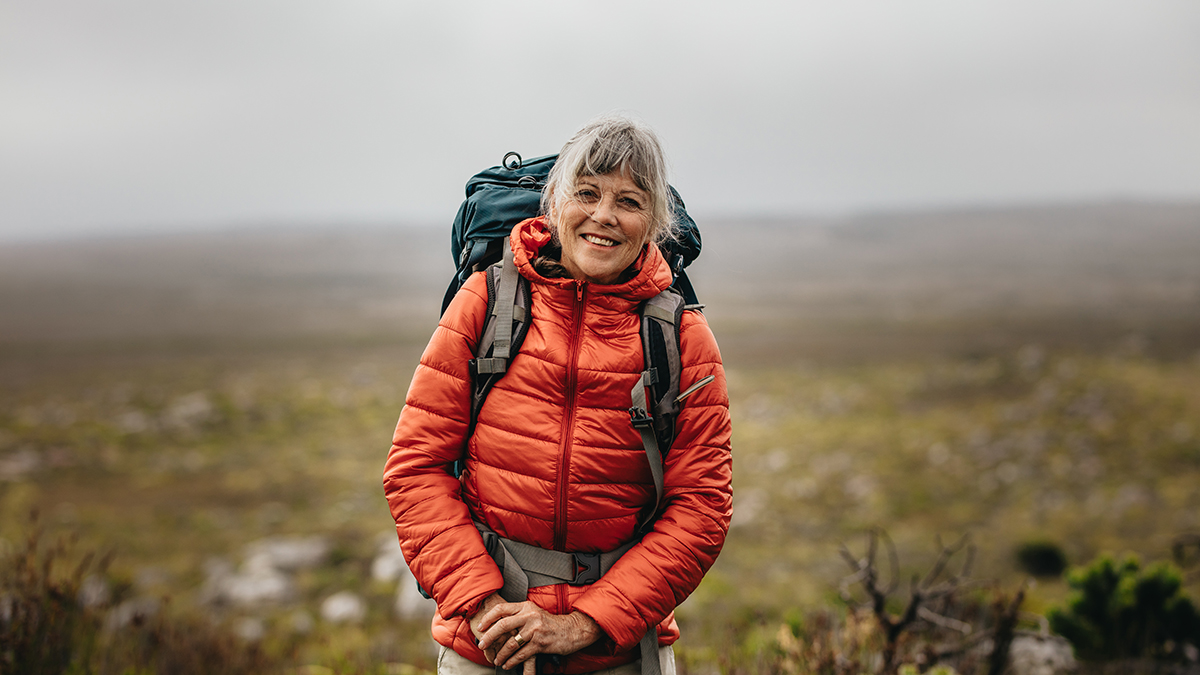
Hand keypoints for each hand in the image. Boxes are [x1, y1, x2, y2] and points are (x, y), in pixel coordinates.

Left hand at [477, 601, 601, 670]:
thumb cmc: (551, 623)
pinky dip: (512, 661)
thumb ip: (519, 615)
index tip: (481, 626)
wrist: (572, 630)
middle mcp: (530, 616)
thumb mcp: (535, 612)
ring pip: (511, 643)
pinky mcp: (540, 643)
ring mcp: (535, 630)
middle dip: (489, 637)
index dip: (488, 618)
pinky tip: (508, 664)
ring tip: (497, 659)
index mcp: (526, 606)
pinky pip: (521, 654)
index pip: (501, 609)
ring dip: (501, 654)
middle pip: (503, 625)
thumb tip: (499, 623)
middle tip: (482, 645)